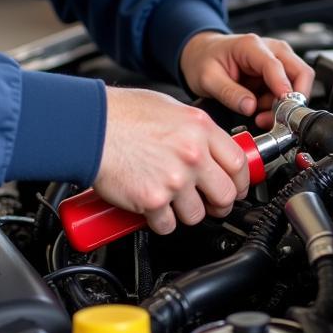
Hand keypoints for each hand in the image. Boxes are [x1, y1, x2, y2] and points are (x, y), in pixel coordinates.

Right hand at [92, 86, 248, 234]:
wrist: (91, 126)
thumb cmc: (122, 114)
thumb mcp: (169, 108)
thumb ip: (193, 129)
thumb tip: (208, 147)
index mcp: (200, 129)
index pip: (239, 163)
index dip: (241, 182)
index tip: (236, 188)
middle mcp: (193, 154)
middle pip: (226, 195)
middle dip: (219, 204)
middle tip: (209, 204)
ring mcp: (175, 179)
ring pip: (197, 215)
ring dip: (186, 214)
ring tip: (171, 202)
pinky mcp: (153, 200)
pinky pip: (168, 225)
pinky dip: (160, 222)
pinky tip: (151, 207)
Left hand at [179, 31, 314, 129]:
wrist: (202, 53)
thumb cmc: (205, 59)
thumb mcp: (207, 78)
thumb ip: (229, 93)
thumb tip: (250, 107)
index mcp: (251, 46)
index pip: (276, 66)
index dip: (283, 89)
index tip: (284, 109)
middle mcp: (270, 49)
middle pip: (300, 72)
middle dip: (293, 100)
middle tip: (276, 119)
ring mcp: (277, 59)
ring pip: (297, 84)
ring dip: (284, 105)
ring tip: (260, 114)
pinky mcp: (278, 71)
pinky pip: (288, 91)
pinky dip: (279, 105)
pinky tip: (260, 108)